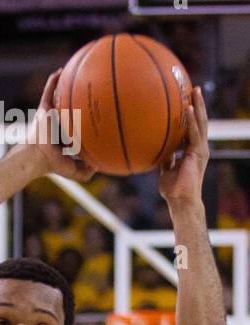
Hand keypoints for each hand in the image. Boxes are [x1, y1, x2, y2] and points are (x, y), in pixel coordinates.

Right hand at [34, 69, 95, 181]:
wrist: (36, 157)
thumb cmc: (51, 164)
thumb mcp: (72, 170)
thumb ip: (85, 172)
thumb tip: (99, 166)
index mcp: (61, 138)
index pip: (72, 129)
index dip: (80, 124)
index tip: (89, 119)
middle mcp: (55, 125)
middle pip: (66, 111)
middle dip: (73, 103)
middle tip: (84, 93)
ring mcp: (48, 116)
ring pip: (57, 99)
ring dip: (63, 88)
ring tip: (72, 75)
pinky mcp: (43, 109)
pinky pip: (48, 91)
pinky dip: (53, 82)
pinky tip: (60, 71)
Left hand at [159, 86, 208, 206]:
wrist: (181, 201)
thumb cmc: (173, 190)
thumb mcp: (166, 170)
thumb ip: (166, 159)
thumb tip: (158, 151)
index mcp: (192, 150)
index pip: (192, 128)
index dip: (191, 114)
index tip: (186, 100)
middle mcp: (199, 147)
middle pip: (200, 121)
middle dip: (198, 104)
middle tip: (194, 88)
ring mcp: (200, 149)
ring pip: (201, 123)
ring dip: (198, 106)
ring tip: (195, 91)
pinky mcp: (198, 153)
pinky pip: (194, 133)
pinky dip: (192, 121)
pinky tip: (188, 108)